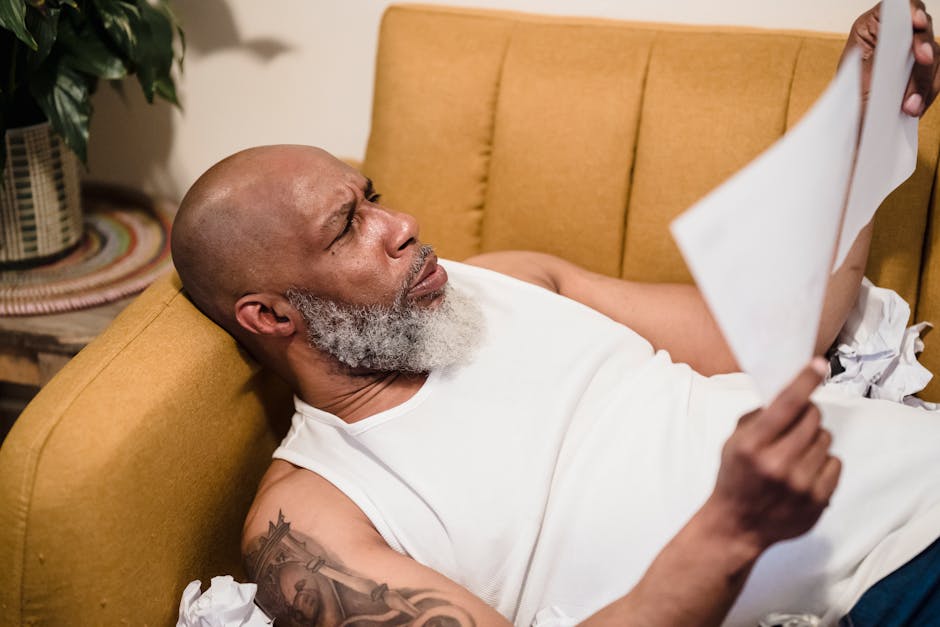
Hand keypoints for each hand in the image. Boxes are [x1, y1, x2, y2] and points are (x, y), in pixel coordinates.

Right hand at [704, 358, 841, 553]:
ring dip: (814, 440)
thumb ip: (759, 418)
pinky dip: (823, 462)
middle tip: (795, 424)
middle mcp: (777, 464)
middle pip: (813, 419)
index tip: (819, 364)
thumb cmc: (734, 477)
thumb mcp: (733, 443)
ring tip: (796, 453)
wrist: (737, 526)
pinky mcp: (817, 501)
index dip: (805, 380)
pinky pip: (835, 463)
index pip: (786, 404)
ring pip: (826, 440)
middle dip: (807, 414)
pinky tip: (805, 471)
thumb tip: (791, 392)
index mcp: (751, 445)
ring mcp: (800, 485)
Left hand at [843, 0, 939, 116]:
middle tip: (923, 60)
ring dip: (925, 81)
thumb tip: (896, 55)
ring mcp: (911, 54)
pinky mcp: (922, 73)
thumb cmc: (847, 99)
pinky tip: (915, 108)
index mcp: (872, 28)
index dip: (911, 11)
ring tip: (910, 107)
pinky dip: (928, 93)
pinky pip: (935, 77)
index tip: (916, 22)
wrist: (849, 124)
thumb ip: (876, 65)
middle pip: (922, 32)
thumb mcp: (855, 80)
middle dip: (924, 48)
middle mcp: (895, 36)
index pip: (897, 8)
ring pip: (933, 56)